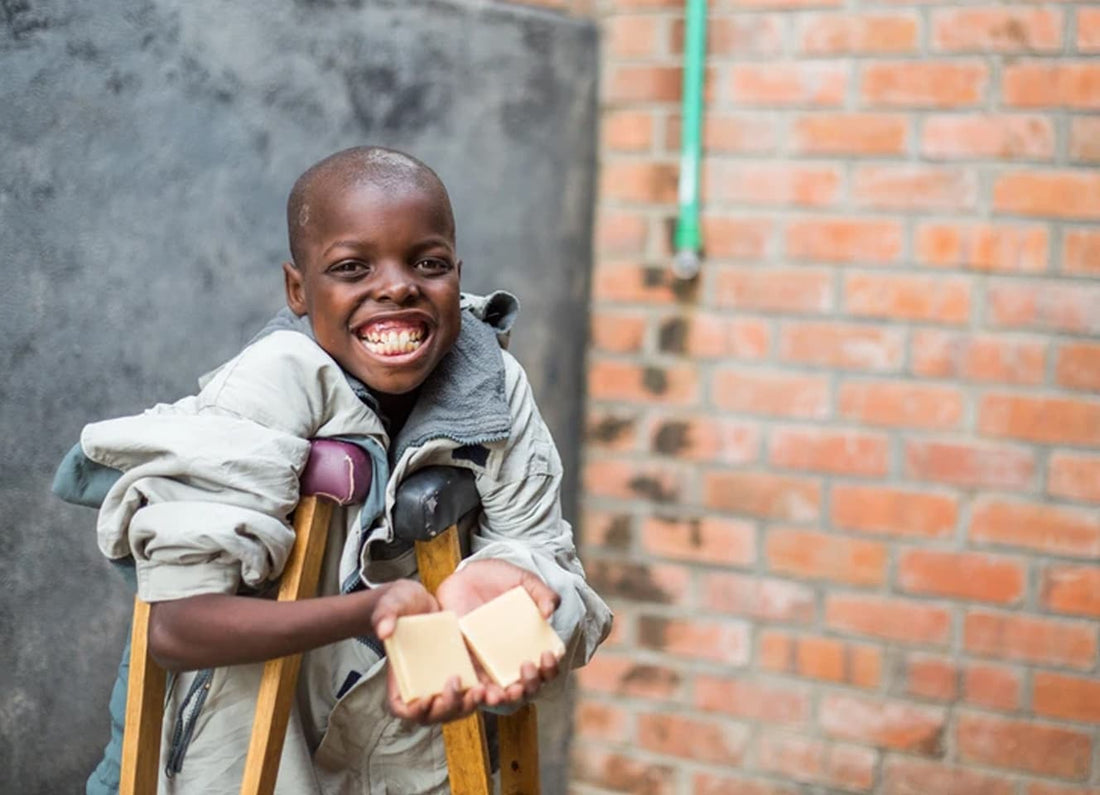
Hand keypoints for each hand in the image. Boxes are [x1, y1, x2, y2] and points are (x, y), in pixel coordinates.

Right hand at [373, 579, 484, 723]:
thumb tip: (384, 630)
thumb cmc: (401, 604)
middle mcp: (421, 688)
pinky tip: (494, 687)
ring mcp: (441, 684)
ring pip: (455, 709)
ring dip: (467, 705)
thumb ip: (384, 615)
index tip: (427, 698)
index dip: (413, 711)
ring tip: (480, 690)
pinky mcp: (460, 675)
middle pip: (432, 714)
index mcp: (400, 678)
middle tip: (458, 687)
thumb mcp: (391, 604)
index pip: (401, 708)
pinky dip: (481, 695)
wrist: (423, 601)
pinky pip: (470, 694)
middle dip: (447, 707)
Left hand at [436, 560, 562, 706]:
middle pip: (527, 688)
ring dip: (505, 700)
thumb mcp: (524, 580)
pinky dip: (479, 696)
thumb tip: (549, 612)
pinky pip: (473, 688)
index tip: (547, 655)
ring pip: (501, 695)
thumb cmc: (498, 578)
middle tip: (526, 667)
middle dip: (530, 685)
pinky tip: (481, 692)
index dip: (550, 669)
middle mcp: (511, 660)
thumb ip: (543, 592)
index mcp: (530, 645)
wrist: (465, 574)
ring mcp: (488, 664)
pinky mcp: (466, 663)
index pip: (546, 668)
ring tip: (504, 694)